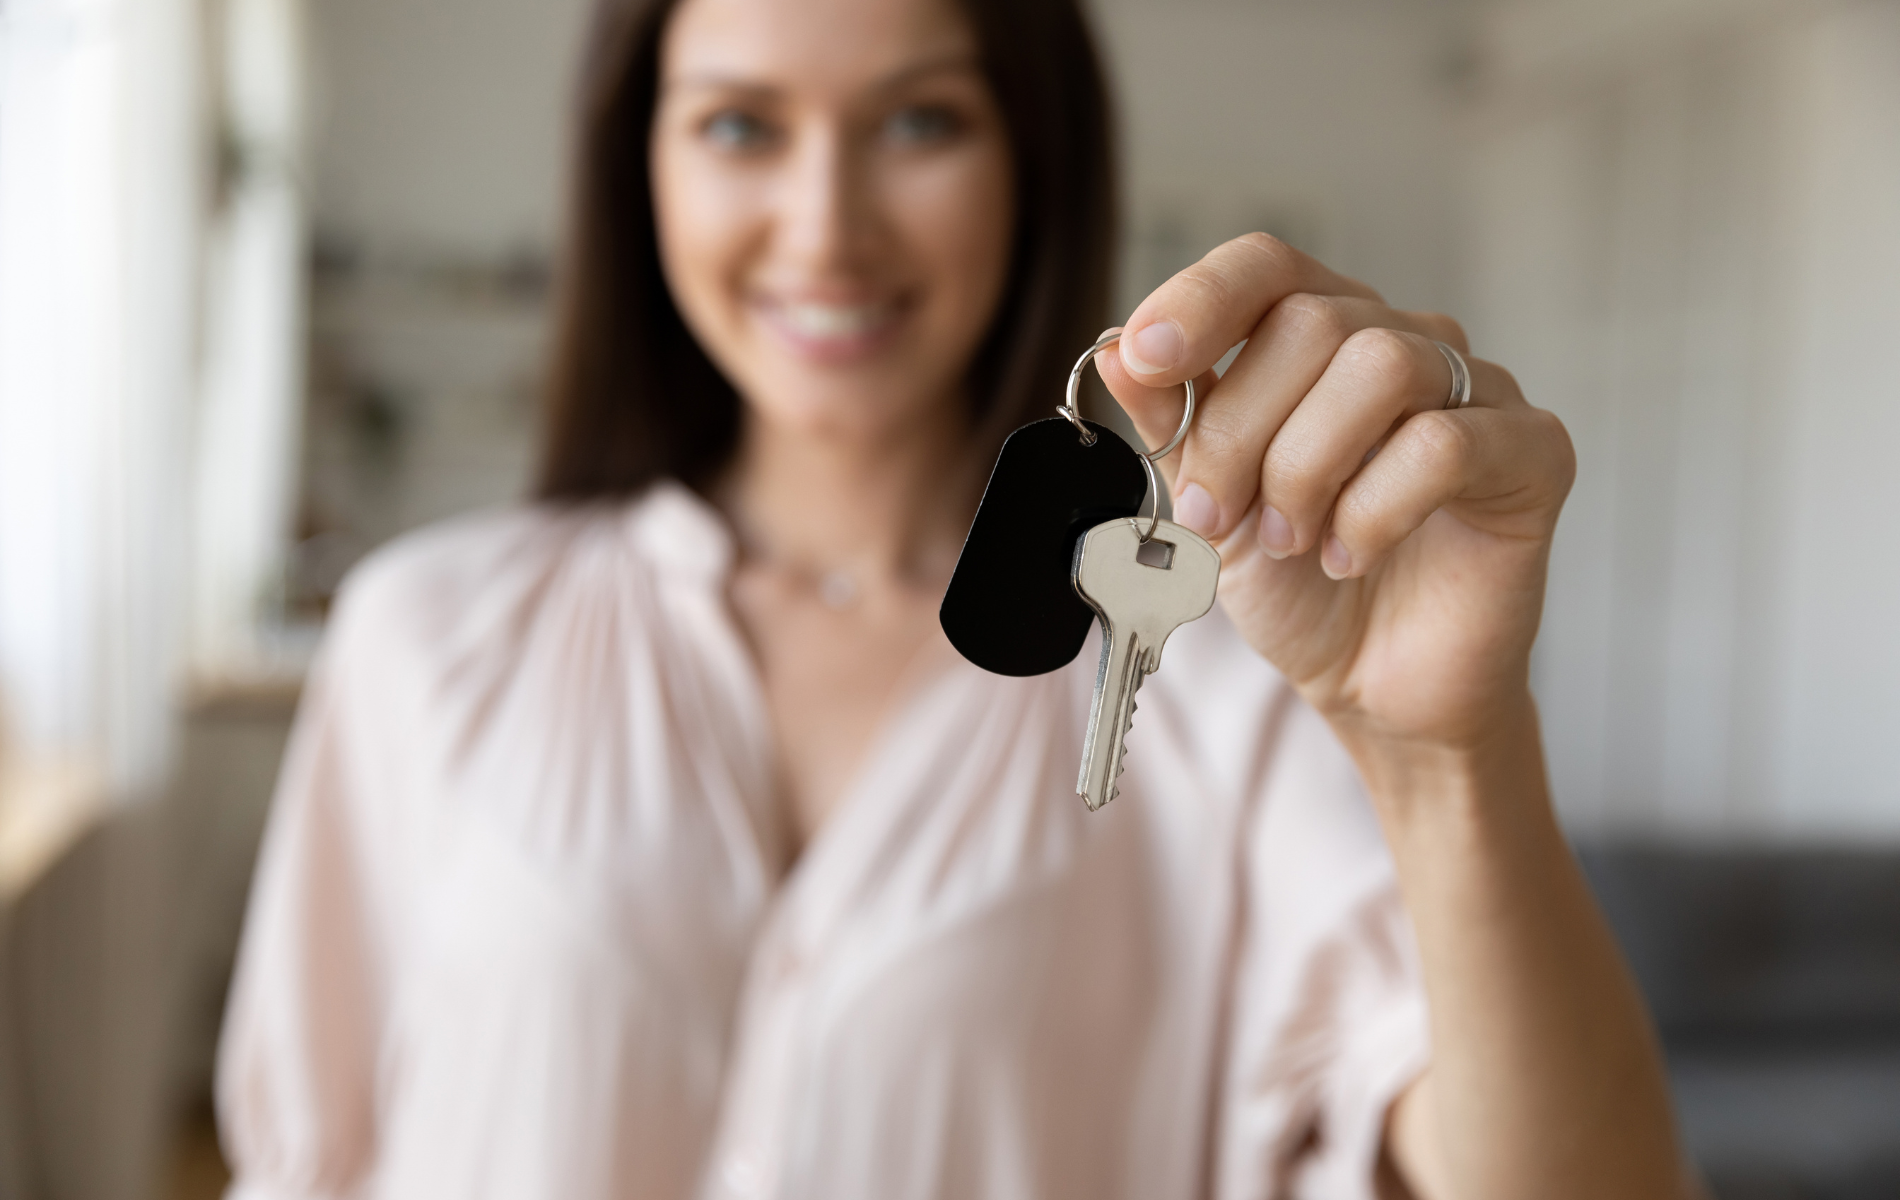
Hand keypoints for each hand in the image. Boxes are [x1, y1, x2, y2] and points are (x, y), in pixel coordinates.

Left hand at [1095, 234, 1574, 755]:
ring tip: (1288, 538)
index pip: (1266, 265)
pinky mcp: (1534, 453)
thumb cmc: (1300, 586)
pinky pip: (1445, 444)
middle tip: (1215, 514)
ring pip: (1381, 366)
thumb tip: (1117, 350)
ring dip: (1305, 466)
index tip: (1148, 360)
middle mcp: (1405, 343)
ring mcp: (1477, 391)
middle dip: (1239, 429)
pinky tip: (1352, 554)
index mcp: (1322, 337)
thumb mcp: (1207, 502)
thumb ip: (1170, 423)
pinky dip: (1373, 510)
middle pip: (1312, 321)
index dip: (1201, 300)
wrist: (1375, 686)